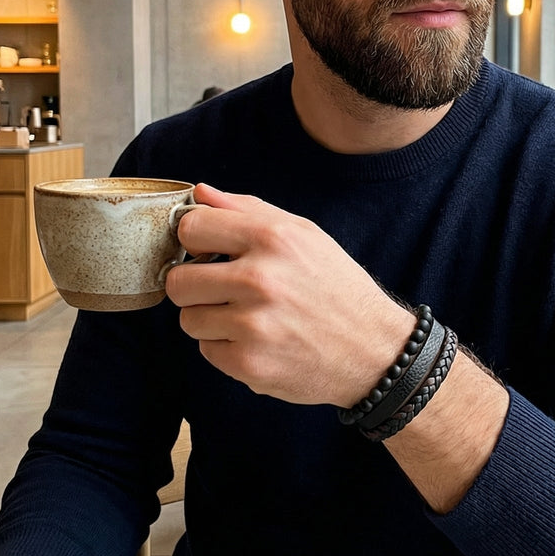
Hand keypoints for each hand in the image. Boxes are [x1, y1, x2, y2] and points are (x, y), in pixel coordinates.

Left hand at [165, 183, 415, 405]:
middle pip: (179, 280)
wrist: (375, 350)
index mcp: (273, 238)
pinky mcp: (249, 363)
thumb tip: (199, 192)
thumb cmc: (337, 288)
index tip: (209, 253)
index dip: (195, 241)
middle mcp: (260, 279)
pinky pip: (206, 350)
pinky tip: (258, 341)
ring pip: (188, 319)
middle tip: (224, 291)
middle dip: (196, 286)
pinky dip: (226, 348)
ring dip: (211, 320)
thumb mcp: (305, 234)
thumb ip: (248, 210)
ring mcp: (253, 324)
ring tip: (248, 318)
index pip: (191, 228)